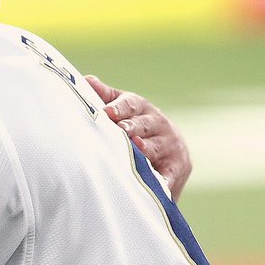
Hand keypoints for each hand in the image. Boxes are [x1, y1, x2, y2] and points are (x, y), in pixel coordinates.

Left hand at [86, 74, 192, 201]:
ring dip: (148, 149)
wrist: (170, 152)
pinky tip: (158, 184)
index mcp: (143, 108)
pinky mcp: (178, 166)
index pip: (132, 104)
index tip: (108, 112)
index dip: (120, 108)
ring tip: (138, 150)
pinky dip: (164, 180)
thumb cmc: (136, 127)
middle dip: (133, 127)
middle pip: (145, 124)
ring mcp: (170, 145)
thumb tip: (86, 80)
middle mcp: (160, 123)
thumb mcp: (123, 110)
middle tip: (121, 130)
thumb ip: (106, 97)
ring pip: (157, 147)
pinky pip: (170, 174)